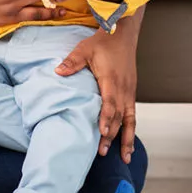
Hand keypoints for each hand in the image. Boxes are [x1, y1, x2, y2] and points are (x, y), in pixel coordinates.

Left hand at [56, 7, 143, 162]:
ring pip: (130, 119)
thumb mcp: (85, 49)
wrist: (123, 34)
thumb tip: (58, 72)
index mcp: (111, 79)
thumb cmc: (103, 42)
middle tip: (100, 151)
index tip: (101, 132)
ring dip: (126, 138)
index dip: (106, 118)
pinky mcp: (131, 92)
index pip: (110, 102)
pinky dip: (131, 130)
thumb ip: (72, 62)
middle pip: (119, 115)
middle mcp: (123, 88)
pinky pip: (133, 114)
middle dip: (111, 135)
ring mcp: (129, 91)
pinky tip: (129, 144)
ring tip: (124, 158)